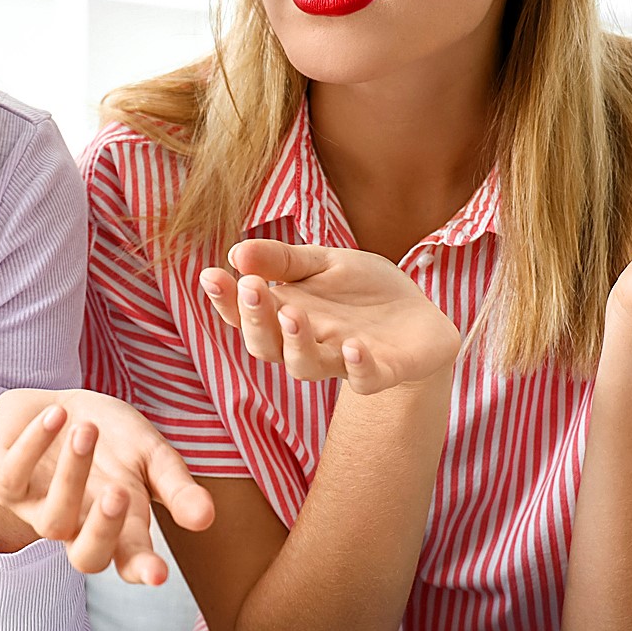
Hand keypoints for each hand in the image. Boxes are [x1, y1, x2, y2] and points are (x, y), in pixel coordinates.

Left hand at [0, 388, 216, 584]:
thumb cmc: (112, 440)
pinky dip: (33, 444)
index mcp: (119, 527)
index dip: (142, 569)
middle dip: (103, 530)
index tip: (158, 573)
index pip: (132, 560)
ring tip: (87, 429)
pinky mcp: (6, 483)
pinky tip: (56, 414)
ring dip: (71, 474)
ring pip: (51, 519)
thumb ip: (176, 486)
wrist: (55, 409)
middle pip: (87, 558)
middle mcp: (78, 528)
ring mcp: (38, 511)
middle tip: (120, 491)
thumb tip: (206, 518)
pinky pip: (12, 474)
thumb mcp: (150, 455)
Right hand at [201, 239, 460, 393]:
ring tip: (292, 315)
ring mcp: (341, 361)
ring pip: (305, 367)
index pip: (245, 314)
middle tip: (251, 289)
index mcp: (285, 315)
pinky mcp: (381, 372)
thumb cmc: (363, 289)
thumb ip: (282, 260)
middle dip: (255, 320)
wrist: (419, 315)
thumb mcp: (322, 262)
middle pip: (266, 346)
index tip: (212, 275)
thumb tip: (236, 252)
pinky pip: (364, 378)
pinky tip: (353, 345)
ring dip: (296, 343)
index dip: (226, 300)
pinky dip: (358, 365)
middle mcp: (306, 344)